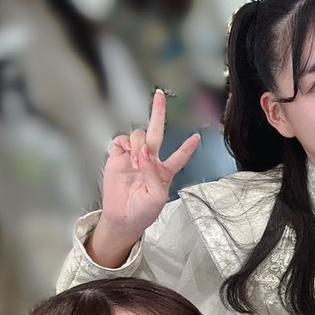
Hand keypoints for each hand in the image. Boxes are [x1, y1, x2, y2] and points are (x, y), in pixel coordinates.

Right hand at [89, 90, 200, 265]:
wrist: (122, 218)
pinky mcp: (117, 157)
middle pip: (156, 132)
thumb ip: (154, 173)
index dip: (187, 147)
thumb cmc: (143, 211)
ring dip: (139, 144)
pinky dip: (124, 144)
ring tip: (137, 163)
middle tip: (160, 96)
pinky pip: (120, 141)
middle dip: (158, 113)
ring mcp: (133, 157)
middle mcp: (150, 160)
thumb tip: (145, 153)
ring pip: (138, 136)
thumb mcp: (157, 196)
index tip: (197, 137)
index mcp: (165, 171)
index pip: (179, 156)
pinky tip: (127, 155)